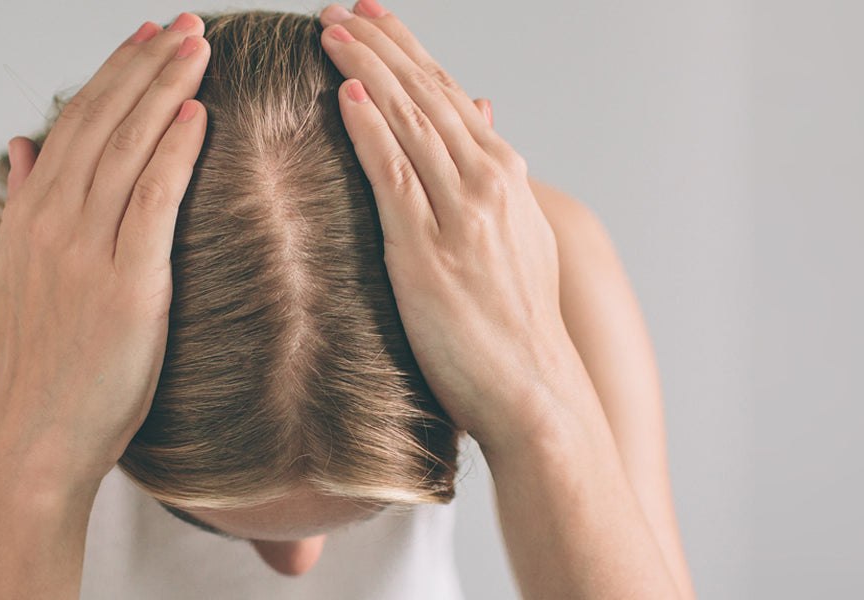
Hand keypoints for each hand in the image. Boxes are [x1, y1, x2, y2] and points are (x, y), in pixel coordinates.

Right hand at [0, 14, 209, 481]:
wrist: (37, 433)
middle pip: (104, 122)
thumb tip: (20, 146)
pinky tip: (198, 115)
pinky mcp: (128, 284)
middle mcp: (52, 223)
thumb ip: (16, 205)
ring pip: (128, 149)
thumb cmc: (32, 362)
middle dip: (146, 64)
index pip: (74, 125)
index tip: (144, 37)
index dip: (112, 74)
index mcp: (28, 217)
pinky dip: (175, 153)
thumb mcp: (5, 277)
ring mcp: (87, 250)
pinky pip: (153, 201)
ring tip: (199, 47)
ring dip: (166, 90)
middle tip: (185, 24)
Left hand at [319, 2, 576, 448]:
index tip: (368, 16)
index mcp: (503, 175)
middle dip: (379, 45)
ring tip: (328, 33)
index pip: (447, 93)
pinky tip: (345, 97)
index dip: (405, 50)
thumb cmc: (516, 323)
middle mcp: (486, 182)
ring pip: (410, 123)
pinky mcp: (428, 253)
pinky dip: (371, 132)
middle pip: (426, 94)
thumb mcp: (517, 237)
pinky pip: (395, 177)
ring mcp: (460, 215)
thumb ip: (494, 176)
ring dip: (366, 72)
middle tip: (336, 9)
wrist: (535, 390)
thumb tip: (483, 116)